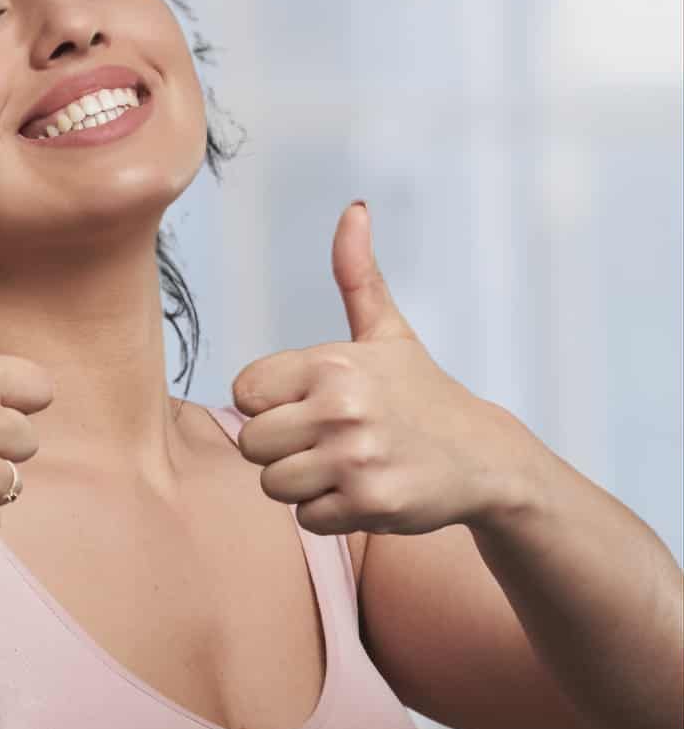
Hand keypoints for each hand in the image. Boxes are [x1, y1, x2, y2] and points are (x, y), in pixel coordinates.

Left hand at [230, 201, 525, 536]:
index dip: (270, 406)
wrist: (483, 457)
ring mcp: (355, 457)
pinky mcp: (368, 503)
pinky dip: (330, 513)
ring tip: (345, 468)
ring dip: (305, 485)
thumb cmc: (422, 396)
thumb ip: (358, 277)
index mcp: (333, 363)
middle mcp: (341, 407)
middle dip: (283, 451)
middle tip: (327, 444)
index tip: (308, 408)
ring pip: (275, 485)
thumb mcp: (390, 333)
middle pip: (252, 445)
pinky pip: (307, 519)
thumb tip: (353, 210)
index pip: (245, 392)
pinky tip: (363, 492)